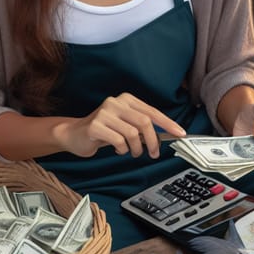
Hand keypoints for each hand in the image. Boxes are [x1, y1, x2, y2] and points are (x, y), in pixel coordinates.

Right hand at [53, 93, 184, 158]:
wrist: (73, 135)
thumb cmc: (103, 132)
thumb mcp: (125, 125)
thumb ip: (142, 127)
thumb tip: (165, 135)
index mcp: (126, 100)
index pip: (152, 111)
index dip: (168, 123)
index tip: (179, 133)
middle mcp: (116, 102)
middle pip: (144, 122)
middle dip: (152, 141)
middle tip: (153, 153)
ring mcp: (104, 112)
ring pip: (132, 134)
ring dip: (135, 148)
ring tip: (131, 152)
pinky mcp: (95, 125)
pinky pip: (118, 141)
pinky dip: (122, 149)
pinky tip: (117, 149)